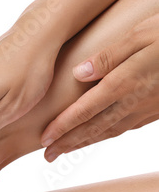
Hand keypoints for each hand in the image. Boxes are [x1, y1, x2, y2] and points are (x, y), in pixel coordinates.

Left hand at [41, 14, 158, 161]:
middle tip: (48, 155)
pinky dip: (106, 136)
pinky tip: (98, 137)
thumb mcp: (141, 35)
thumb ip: (108, 56)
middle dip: (67, 144)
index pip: (84, 111)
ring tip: (65, 150)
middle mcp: (133, 102)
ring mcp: (146, 109)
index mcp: (124, 83)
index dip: (62, 128)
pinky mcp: (156, 111)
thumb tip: (78, 74)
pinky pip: (126, 128)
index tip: (45, 139)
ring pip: (109, 132)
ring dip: (84, 143)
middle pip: (93, 129)